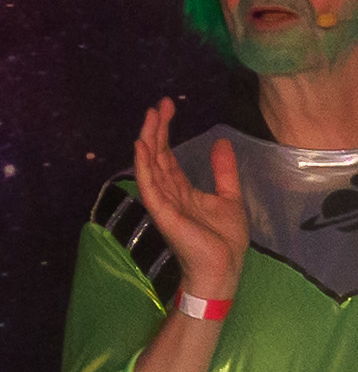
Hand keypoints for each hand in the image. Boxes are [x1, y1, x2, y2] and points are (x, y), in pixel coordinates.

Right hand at [133, 96, 248, 300]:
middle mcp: (168, 194)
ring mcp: (164, 203)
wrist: (223, 266)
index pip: (168, 156)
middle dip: (156, 129)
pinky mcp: (163, 213)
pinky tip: (141, 148)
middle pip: (157, 156)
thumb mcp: (230, 196)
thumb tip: (221, 142)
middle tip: (158, 104)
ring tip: (149, 117)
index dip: (166, 132)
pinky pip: (150, 186)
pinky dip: (144, 167)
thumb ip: (223, 171)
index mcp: (181, 190)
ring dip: (148, 141)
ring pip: (151, 166)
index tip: (167, 107)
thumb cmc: (224, 239)